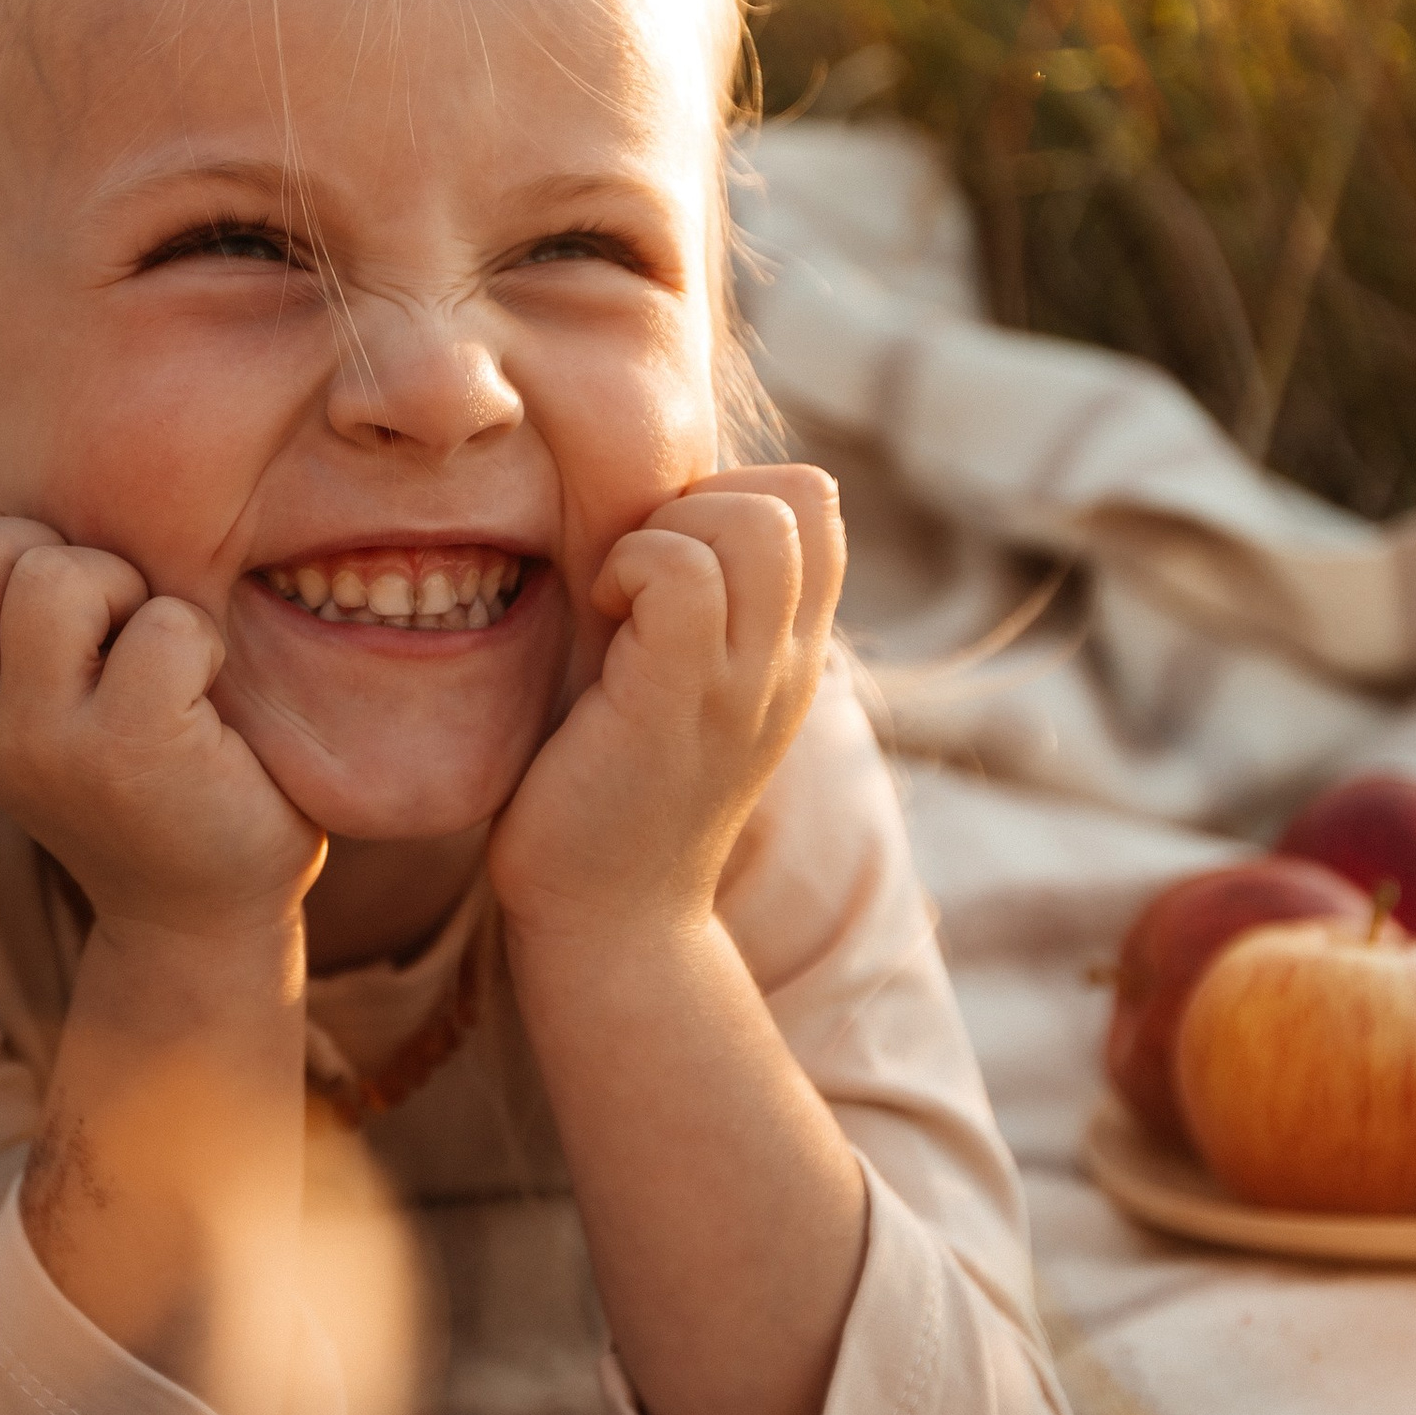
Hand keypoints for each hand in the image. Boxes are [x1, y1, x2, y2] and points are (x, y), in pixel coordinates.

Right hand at [0, 506, 323, 947]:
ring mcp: (43, 741)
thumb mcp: (38, 687)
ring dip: (127, 589)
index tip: (49, 597)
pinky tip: (205, 699)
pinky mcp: (133, 752)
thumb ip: (1, 599)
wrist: (201, 912)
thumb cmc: (136, 766)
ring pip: (54, 574)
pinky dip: (202, 640)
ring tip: (154, 657)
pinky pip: (164, 624)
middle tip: (110, 623)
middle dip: (53, 551)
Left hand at [487, 467, 844, 949]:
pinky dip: (630, 566)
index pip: (816, 502)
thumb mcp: (677, 682)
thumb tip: (645, 509)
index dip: (734, 491)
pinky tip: (599, 618)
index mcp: (792, 651)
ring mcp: (743, 684)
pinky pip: (682, 575)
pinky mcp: (679, 704)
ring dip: (664, 531)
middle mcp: (787, 663)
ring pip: (753, 524)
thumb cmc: (611, 792)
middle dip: (701, 499)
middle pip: (801, 497)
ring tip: (618, 600)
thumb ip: (692, 606)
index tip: (664, 555)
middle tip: (635, 576)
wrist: (609, 923)